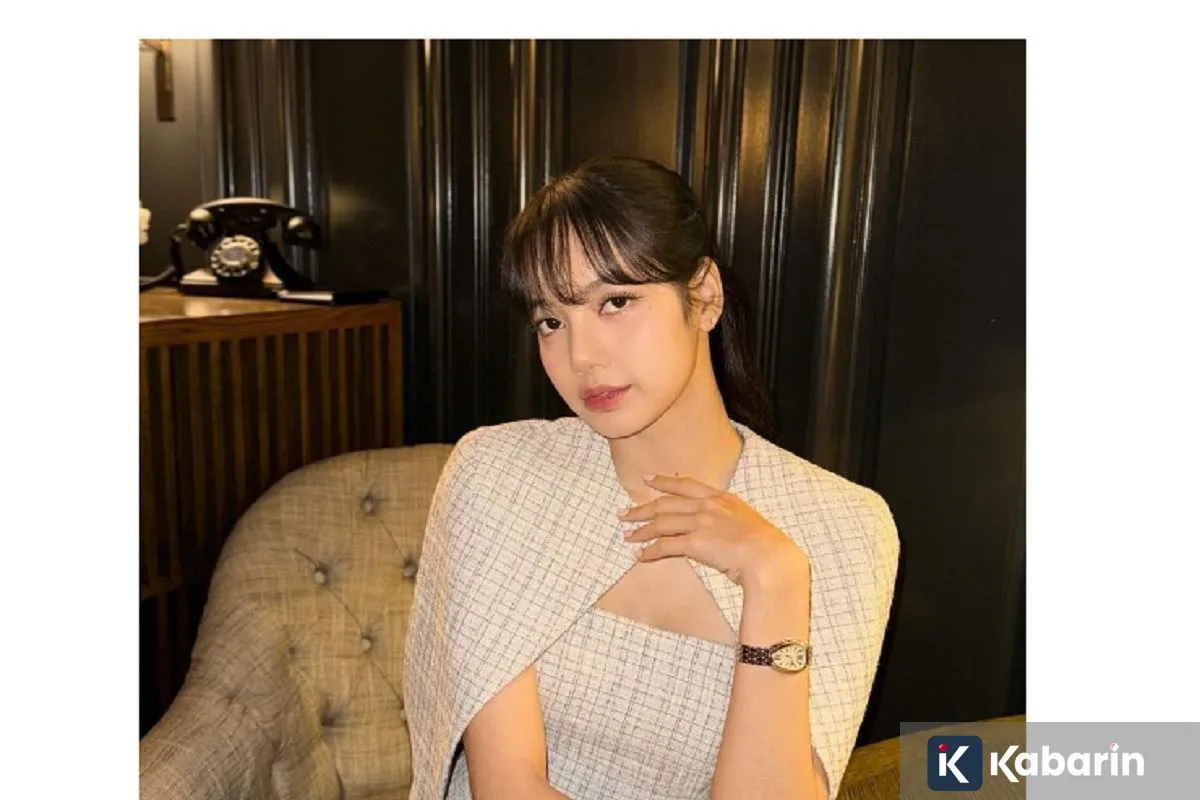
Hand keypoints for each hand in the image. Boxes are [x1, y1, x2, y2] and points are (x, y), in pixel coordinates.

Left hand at [619, 474, 809, 589]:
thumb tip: (715, 530)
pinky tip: (639, 555)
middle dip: (642, 509)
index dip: (664, 482)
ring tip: (627, 536)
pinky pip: (665, 546)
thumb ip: (727, 520)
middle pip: (665, 504)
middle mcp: (708, 506)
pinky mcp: (695, 542)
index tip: (647, 479)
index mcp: (721, 498)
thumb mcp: (746, 522)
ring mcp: (700, 523)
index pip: (685, 484)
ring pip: (661, 523)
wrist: (769, 557)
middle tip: (624, 514)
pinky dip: (649, 551)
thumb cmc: (764, 545)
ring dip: (641, 530)